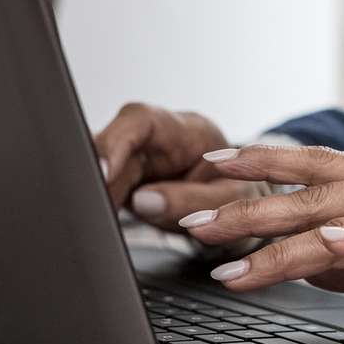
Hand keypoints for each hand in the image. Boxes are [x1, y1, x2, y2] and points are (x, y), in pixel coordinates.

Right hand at [92, 102, 265, 238]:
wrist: (243, 202)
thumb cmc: (243, 189)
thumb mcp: (230, 200)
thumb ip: (193, 200)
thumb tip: (145, 201)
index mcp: (186, 131)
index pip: (140, 121)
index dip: (115, 142)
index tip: (102, 172)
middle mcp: (154, 139)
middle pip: (112, 148)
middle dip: (102, 180)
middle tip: (102, 213)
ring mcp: (135, 160)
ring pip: (102, 171)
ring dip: (101, 197)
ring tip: (108, 222)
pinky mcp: (125, 181)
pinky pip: (105, 189)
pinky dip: (103, 207)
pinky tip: (106, 221)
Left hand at [182, 144, 343, 332]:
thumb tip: (309, 262)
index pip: (308, 164)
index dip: (254, 163)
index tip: (204, 167)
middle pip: (299, 184)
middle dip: (234, 199)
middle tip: (180, 211)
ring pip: (323, 215)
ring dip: (264, 234)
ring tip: (215, 252)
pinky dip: (338, 243)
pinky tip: (305, 250)